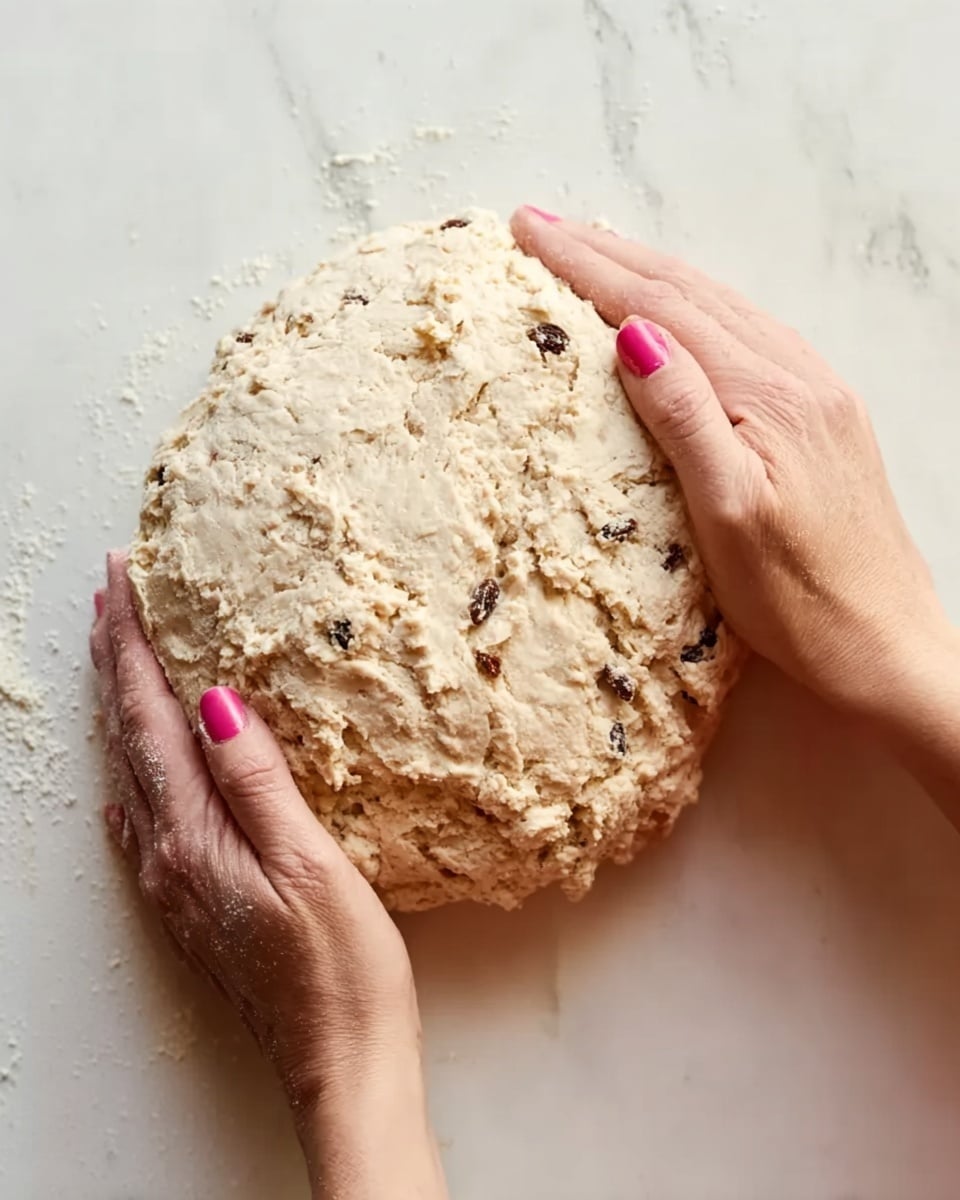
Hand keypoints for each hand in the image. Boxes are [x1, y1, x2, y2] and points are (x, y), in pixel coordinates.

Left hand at [90, 553, 446, 1198]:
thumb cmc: (342, 969)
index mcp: (196, 838)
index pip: (152, 720)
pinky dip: (135, 781)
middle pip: (130, 741)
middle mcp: (170, 858)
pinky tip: (128, 786)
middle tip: (110, 599)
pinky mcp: (196, 908)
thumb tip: (211, 700)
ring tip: (120, 663)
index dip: (135, 648)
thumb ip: (255, 780)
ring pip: (135, 775)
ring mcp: (178, 887)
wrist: (342, 1063)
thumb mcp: (309, 863)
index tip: (123, 583)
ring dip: (125, 711)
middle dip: (117, 664)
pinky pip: (147, 825)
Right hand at [511, 206, 949, 717]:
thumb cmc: (801, 600)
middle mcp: (796, 377)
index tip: (531, 232)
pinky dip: (692, 304)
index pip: (661, 309)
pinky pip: (744, 332)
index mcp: (767, 396)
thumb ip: (686, 417)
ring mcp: (813, 391)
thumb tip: (634, 334)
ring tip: (593, 248)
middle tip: (542, 224)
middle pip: (689, 291)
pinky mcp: (819, 415)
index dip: (590, 267)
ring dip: (649, 270)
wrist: (885, 644)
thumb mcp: (729, 515)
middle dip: (610, 252)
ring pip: (717, 305)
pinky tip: (674, 309)